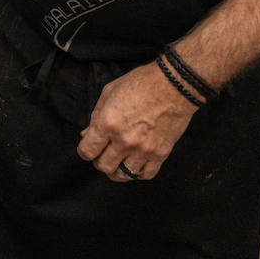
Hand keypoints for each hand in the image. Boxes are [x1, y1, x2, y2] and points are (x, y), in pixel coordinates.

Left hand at [76, 61, 197, 182]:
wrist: (175, 85)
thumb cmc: (142, 83)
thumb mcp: (109, 92)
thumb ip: (96, 116)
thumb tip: (87, 134)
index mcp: (107, 123)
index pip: (87, 151)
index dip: (84, 151)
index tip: (88, 148)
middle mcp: (123, 140)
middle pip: (103, 166)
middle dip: (99, 161)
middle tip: (103, 154)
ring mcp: (143, 149)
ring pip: (122, 175)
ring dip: (116, 170)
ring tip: (117, 161)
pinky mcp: (160, 154)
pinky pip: (146, 175)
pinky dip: (138, 173)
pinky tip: (135, 163)